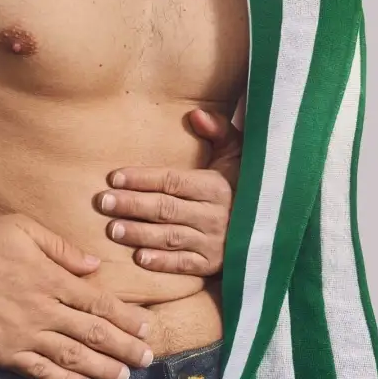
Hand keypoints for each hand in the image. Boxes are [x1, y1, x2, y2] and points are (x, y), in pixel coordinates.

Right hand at [0, 214, 155, 378]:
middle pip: (94, 333)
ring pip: (73, 356)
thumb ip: (60, 248)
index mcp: (50, 277)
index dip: (126, 318)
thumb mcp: (21, 228)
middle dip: (124, 348)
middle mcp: (42, 309)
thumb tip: (92, 264)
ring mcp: (23, 334)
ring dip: (102, 368)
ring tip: (124, 376)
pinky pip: (40, 371)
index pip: (99, 302)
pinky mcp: (2, 352)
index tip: (146, 327)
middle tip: (147, 359)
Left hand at [96, 109, 241, 276]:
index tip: (114, 177)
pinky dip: (162, 262)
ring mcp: (214, 242)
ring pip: (170, 237)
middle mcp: (215, 215)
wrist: (274, 225)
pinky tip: (139, 258)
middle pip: (165, 208)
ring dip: (140, 233)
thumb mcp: (239, 153)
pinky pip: (184, 264)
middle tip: (103, 202)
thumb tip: (195, 114)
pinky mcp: (213, 264)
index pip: (172, 181)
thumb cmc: (245, 184)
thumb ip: (219, 131)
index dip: (143, 179)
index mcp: (217, 186)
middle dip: (132, 205)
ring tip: (112, 229)